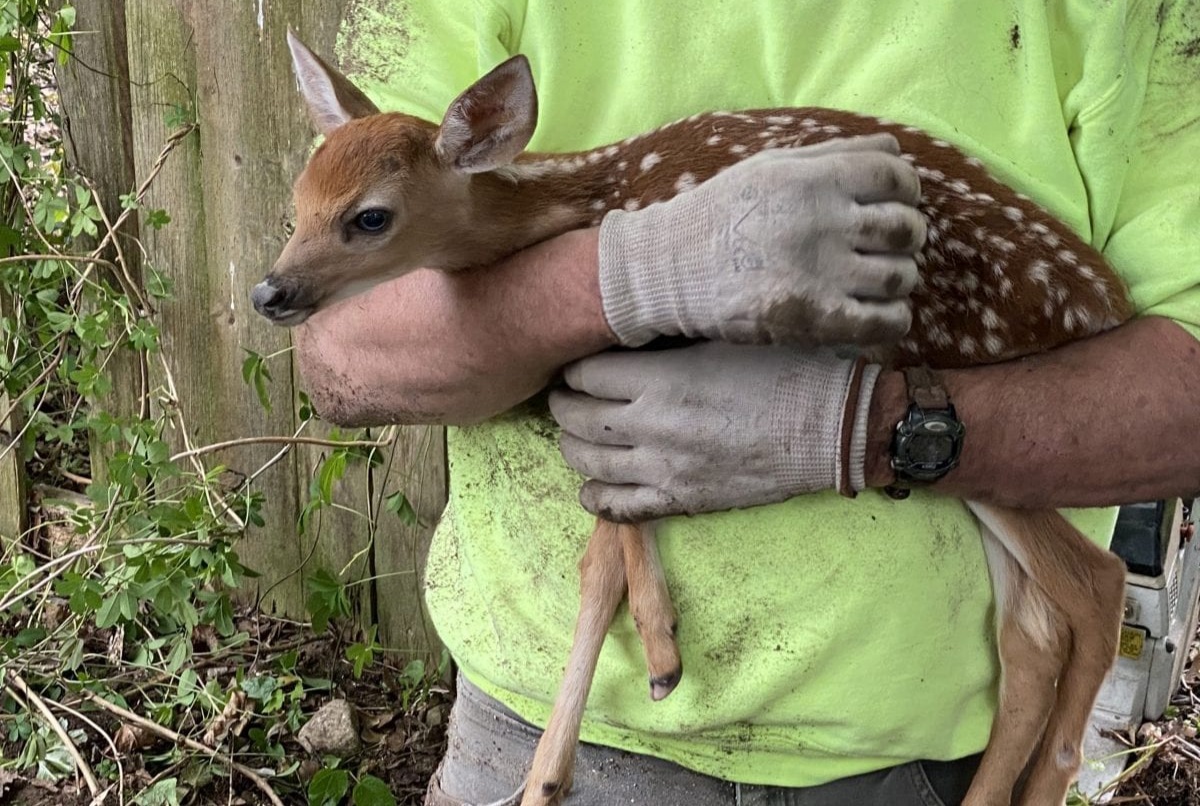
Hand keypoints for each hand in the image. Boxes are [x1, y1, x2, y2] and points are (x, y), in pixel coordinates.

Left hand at [548, 342, 880, 521]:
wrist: (832, 427)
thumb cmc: (787, 370)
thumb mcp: (723, 337)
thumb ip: (669, 343)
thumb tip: (629, 339)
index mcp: (662, 379)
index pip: (585, 373)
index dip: (575, 367)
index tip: (579, 363)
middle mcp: (653, 426)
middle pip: (577, 418)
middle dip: (564, 404)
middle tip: (567, 395)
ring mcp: (665, 469)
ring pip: (589, 463)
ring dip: (572, 447)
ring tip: (575, 434)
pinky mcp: (683, 500)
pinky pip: (619, 507)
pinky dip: (595, 497)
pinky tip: (592, 485)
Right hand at [598, 134, 925, 347]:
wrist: (667, 270)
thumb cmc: (720, 214)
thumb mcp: (770, 166)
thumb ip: (834, 154)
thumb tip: (896, 151)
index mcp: (812, 179)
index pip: (897, 177)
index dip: (906, 191)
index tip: (895, 204)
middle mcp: (819, 222)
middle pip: (905, 229)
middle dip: (905, 238)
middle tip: (885, 247)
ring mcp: (817, 273)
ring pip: (900, 277)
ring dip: (897, 279)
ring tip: (874, 280)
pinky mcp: (812, 319)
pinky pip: (885, 321)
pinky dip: (892, 319)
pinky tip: (874, 313)